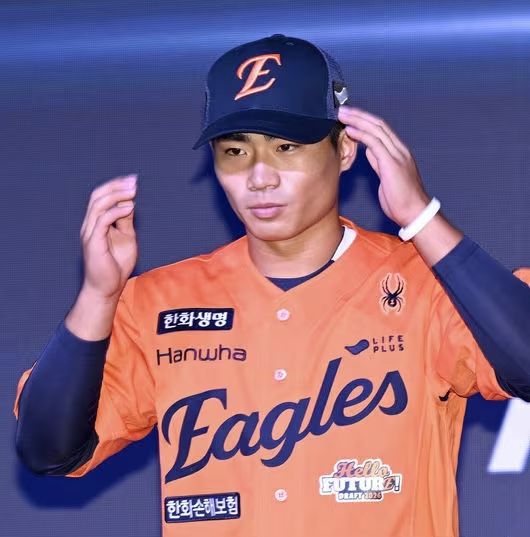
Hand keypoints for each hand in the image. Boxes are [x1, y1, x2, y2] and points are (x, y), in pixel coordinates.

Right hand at [79, 175, 137, 300]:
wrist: (107, 288)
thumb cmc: (116, 266)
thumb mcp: (126, 238)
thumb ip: (126, 221)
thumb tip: (130, 202)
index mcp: (96, 223)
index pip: (101, 197)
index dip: (115, 186)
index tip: (132, 180)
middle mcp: (90, 225)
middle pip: (97, 196)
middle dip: (115, 186)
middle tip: (133, 181)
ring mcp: (90, 233)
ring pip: (98, 205)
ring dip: (117, 195)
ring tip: (133, 191)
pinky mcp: (93, 242)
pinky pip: (102, 221)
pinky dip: (116, 211)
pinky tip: (129, 207)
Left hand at [338, 106, 429, 226]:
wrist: (414, 212)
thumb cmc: (401, 199)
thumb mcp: (386, 177)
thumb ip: (379, 162)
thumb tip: (369, 151)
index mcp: (398, 152)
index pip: (381, 130)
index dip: (364, 121)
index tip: (350, 116)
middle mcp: (399, 150)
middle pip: (378, 125)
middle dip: (359, 115)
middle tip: (342, 110)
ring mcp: (397, 155)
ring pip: (376, 130)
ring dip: (357, 120)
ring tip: (342, 115)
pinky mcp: (391, 163)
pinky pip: (375, 143)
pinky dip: (361, 134)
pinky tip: (350, 129)